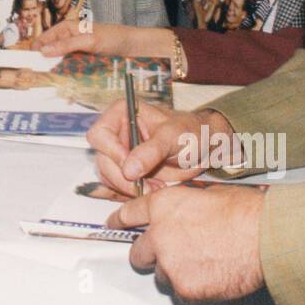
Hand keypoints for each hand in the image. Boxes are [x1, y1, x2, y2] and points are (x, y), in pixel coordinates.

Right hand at [87, 101, 236, 196]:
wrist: (204, 146)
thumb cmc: (190, 131)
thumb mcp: (173, 137)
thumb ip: (151, 152)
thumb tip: (128, 170)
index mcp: (121, 113)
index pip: (100, 135)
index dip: (112, 153)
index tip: (131, 170)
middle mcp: (115, 132)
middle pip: (102, 159)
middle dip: (123, 177)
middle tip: (148, 187)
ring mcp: (119, 152)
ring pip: (107, 175)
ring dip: (129, 187)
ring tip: (156, 188)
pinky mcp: (125, 170)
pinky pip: (117, 186)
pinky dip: (133, 192)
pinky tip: (154, 189)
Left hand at [106, 184, 265, 299]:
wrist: (265, 237)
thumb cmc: (245, 212)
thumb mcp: (207, 194)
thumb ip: (185, 206)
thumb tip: (183, 214)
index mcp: (164, 206)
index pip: (128, 214)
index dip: (119, 220)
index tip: (113, 224)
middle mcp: (159, 234)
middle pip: (137, 252)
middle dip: (149, 254)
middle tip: (168, 254)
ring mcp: (170, 264)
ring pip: (161, 275)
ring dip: (175, 272)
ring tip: (203, 263)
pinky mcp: (185, 288)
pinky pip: (181, 292)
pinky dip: (193, 287)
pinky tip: (212, 275)